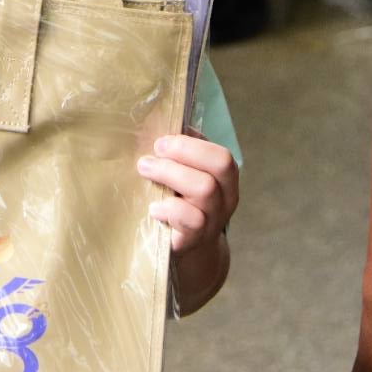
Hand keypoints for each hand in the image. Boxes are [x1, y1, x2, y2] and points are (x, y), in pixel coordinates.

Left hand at [137, 133, 237, 254]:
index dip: (191, 144)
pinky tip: (154, 208)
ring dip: (169, 173)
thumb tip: (162, 124)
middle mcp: (226, 199)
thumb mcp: (184, 174)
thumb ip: (180, 152)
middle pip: (220, 165)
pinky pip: (192, 220)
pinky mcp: (196, 239)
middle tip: (151, 155)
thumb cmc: (180, 201)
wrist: (183, 247)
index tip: (161, 142)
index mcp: (224, 179)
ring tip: (145, 170)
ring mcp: (215, 220)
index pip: (222, 155)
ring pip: (205, 188)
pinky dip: (169, 208)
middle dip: (182, 152)